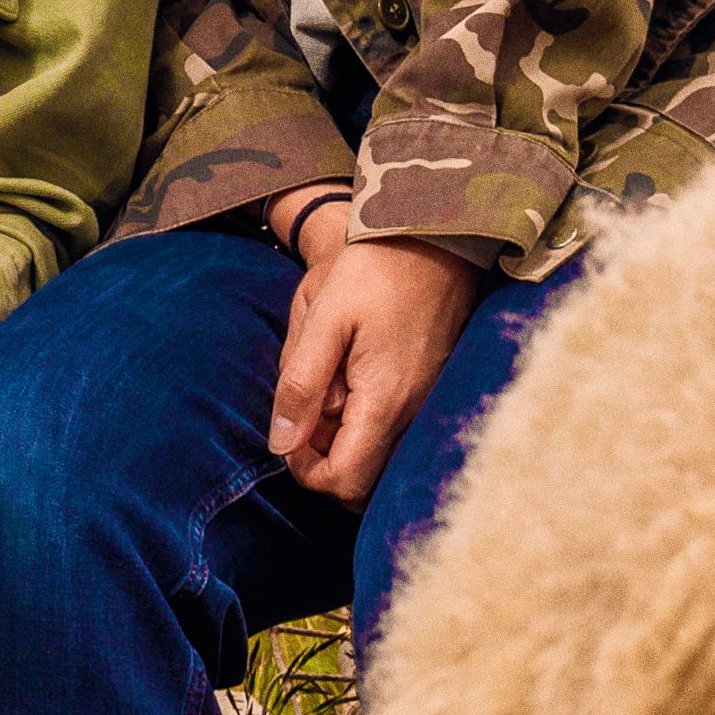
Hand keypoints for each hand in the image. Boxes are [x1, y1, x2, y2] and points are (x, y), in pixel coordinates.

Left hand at [264, 194, 486, 501]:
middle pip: (363, 479)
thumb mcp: (323, 318)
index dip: (305, 470)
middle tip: (307, 405)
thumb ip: (300, 383)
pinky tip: (354, 373)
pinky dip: (366, 416)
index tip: (289, 431)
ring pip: (378, 454)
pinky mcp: (433, 389)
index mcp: (385, 401)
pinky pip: (395, 428)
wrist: (431, 231)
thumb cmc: (372, 268)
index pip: (344, 483)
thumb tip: (281, 444)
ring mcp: (429, 404)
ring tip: (332, 378)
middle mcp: (415, 414)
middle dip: (324, 456)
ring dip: (344, 433)